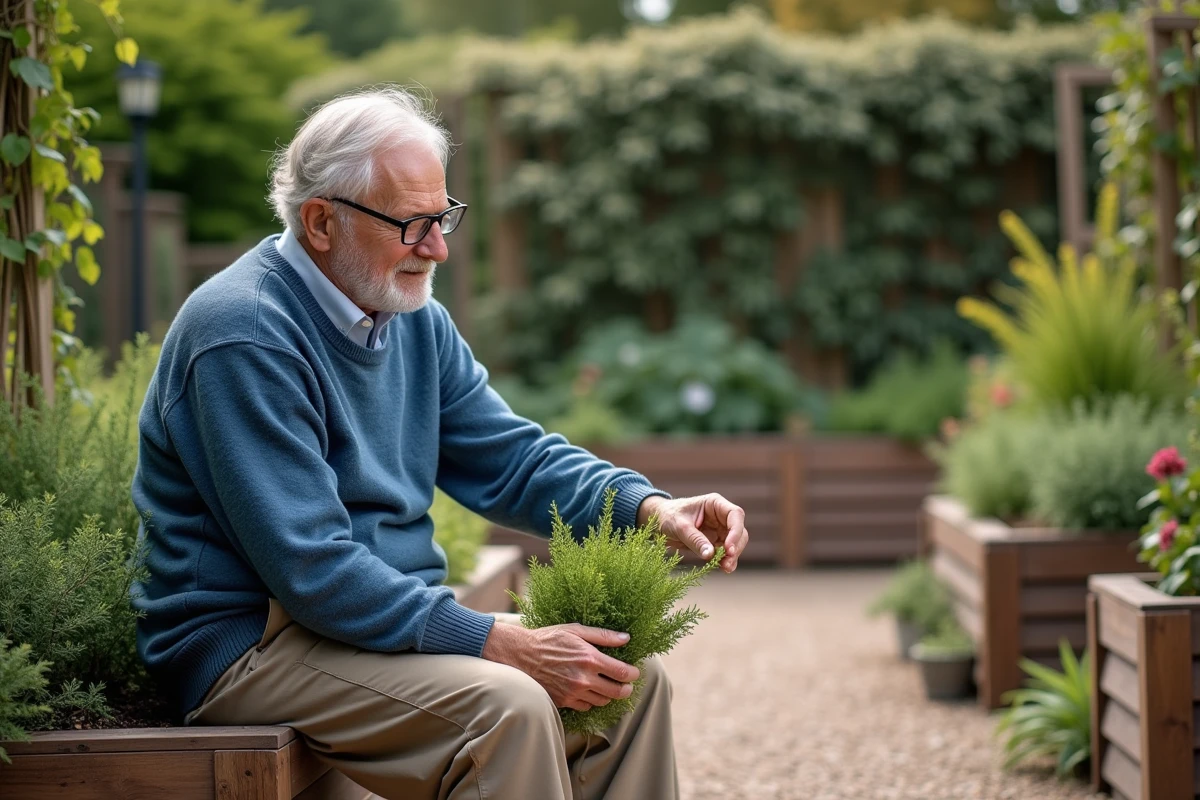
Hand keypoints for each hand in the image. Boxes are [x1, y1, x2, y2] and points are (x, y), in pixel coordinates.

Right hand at [481, 621, 639, 711]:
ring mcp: (573, 693)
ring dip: (608, 695)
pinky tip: (588, 690)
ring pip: (602, 701)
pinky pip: (585, 706)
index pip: (622, 673)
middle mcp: (583, 679)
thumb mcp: (576, 630)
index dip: (633, 674)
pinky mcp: (563, 701)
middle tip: (626, 684)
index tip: (634, 672)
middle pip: (616, 692)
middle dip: (625, 689)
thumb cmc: (549, 639)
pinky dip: (590, 700)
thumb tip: (626, 638)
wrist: (521, 655)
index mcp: (590, 659)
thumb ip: (603, 636)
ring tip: (606, 685)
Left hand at [638, 493, 746, 573]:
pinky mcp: (715, 542)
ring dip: (733, 556)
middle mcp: (721, 516)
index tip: (729, 548)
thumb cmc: (668, 516)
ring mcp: (720, 529)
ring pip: (735, 543)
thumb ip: (695, 539)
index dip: (736, 531)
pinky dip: (726, 560)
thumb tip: (710, 554)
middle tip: (727, 562)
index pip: (735, 514)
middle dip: (736, 547)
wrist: (660, 522)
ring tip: (725, 568)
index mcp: (714, 504)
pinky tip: (723, 568)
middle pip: (739, 531)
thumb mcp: (679, 527)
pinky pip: (725, 552)